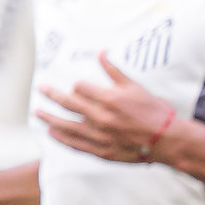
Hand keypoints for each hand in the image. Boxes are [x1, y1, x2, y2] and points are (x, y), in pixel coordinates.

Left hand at [39, 53, 178, 163]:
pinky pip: (75, 144)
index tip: (78, 85)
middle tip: (41, 89)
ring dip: (49, 118)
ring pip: (66, 126)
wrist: (167, 140)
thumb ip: (114, 71)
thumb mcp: (136, 87)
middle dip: (52, 94)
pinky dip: (62, 138)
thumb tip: (101, 53)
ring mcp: (99, 136)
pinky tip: (52, 133)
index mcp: (108, 99)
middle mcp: (100, 118)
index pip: (80, 87)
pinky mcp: (102, 151)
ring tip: (37, 112)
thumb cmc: (155, 112)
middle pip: (68, 103)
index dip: (78, 85)